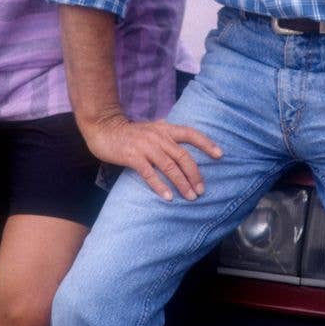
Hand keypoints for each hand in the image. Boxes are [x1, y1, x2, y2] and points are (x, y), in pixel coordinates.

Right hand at [85, 115, 221, 200]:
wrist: (104, 129)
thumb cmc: (130, 133)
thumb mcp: (152, 129)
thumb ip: (167, 135)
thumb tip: (184, 143)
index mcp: (165, 129)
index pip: (190, 134)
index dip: (206, 143)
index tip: (220, 155)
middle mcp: (158, 136)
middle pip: (182, 156)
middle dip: (194, 174)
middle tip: (201, 190)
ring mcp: (145, 146)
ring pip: (169, 166)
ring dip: (182, 183)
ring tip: (190, 197)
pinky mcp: (132, 156)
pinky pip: (149, 173)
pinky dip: (160, 185)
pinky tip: (168, 197)